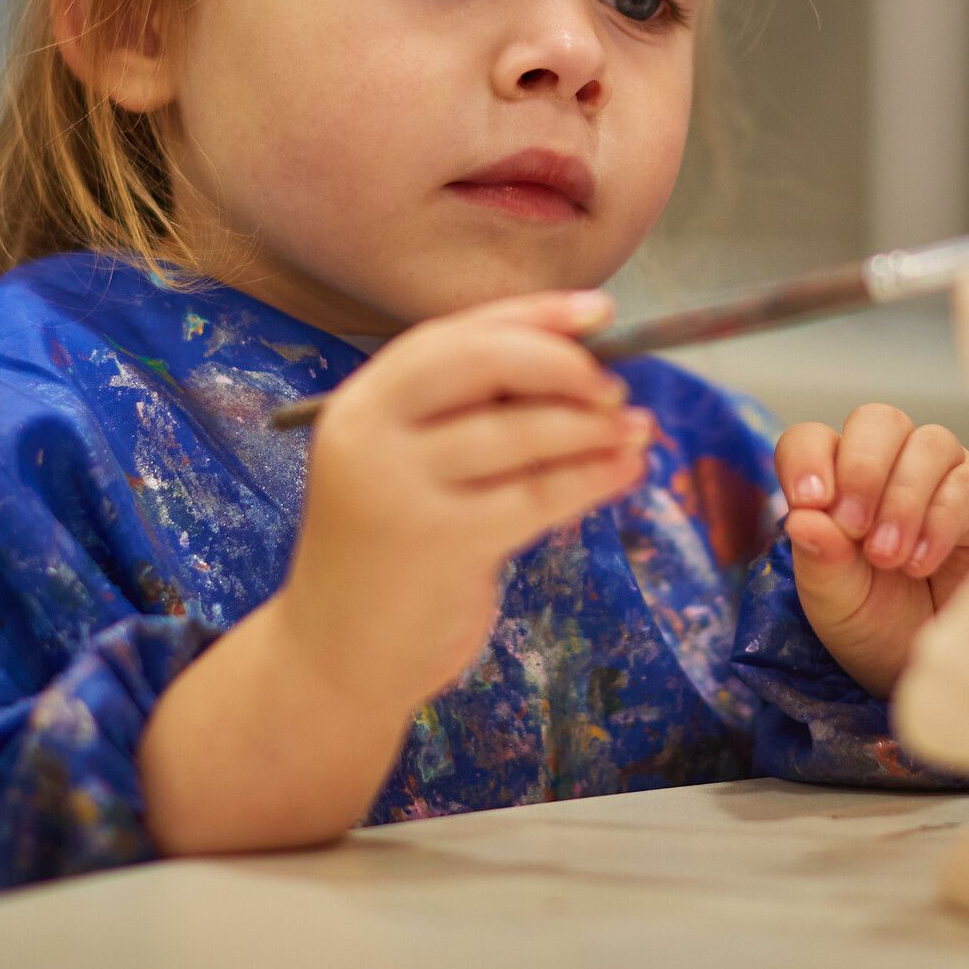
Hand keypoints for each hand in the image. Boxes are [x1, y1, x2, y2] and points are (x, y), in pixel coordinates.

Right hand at [277, 289, 654, 719]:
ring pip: (521, 431)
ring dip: (592, 427)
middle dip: (563, 364)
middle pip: (485, 362)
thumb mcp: (406, 469)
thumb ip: (466, 419)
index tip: (601, 311)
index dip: (533, 314)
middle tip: (613, 388)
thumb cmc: (386, 554)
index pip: (454, 334)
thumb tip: (578, 368)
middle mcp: (371, 433)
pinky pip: (539, 495)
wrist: (334, 657)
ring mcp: (401, 488)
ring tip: (635, 430)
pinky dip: (594, 478)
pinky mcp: (441, 544)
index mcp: (361, 403)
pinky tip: (626, 471)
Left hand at [774, 405, 968, 698]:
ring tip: (890, 557)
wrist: (934, 665)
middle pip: (877, 420)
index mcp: (838, 481)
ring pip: (928, 442)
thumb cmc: (876, 626)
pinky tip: (922, 561)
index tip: (809, 502)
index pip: (814, 439)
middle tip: (854, 528)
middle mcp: (891, 467)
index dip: (807, 460)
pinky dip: (941, 519)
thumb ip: (819, 559)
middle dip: (862, 469)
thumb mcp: (835, 601)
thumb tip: (801, 517)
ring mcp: (943, 477)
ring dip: (903, 498)